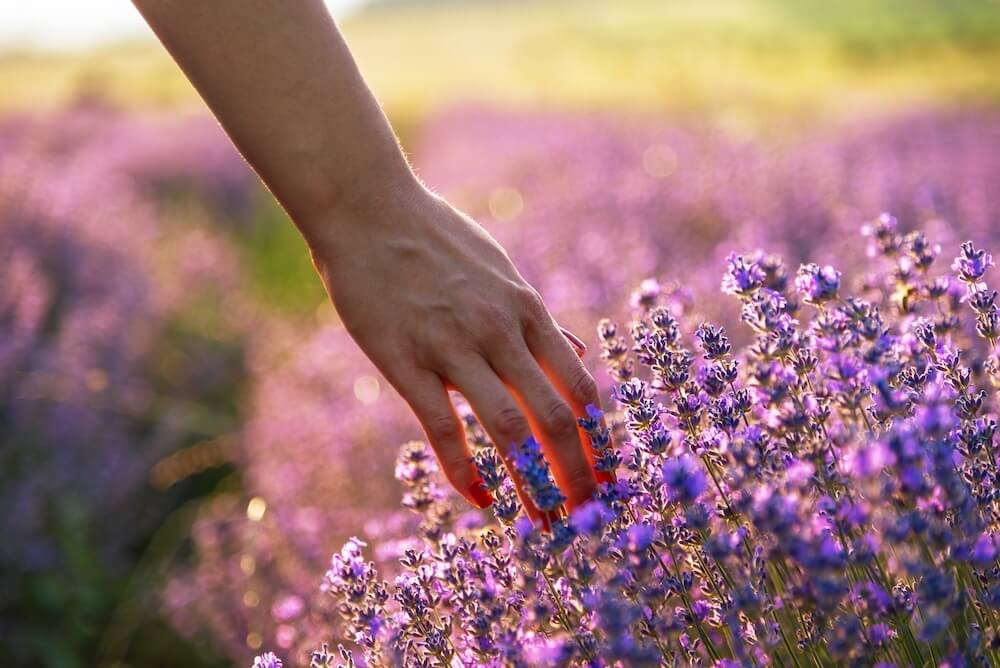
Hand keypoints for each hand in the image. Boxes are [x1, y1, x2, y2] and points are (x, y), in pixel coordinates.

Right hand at [308, 179, 605, 520]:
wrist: (369, 209)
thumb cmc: (435, 239)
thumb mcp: (502, 271)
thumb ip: (538, 319)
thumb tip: (577, 353)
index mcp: (526, 310)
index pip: (579, 387)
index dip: (598, 438)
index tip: (607, 475)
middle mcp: (500, 331)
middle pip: (554, 416)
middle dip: (577, 472)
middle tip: (587, 515)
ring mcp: (453, 347)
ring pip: (507, 428)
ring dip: (532, 483)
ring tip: (544, 522)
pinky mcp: (405, 361)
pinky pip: (443, 427)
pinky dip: (464, 470)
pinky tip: (478, 499)